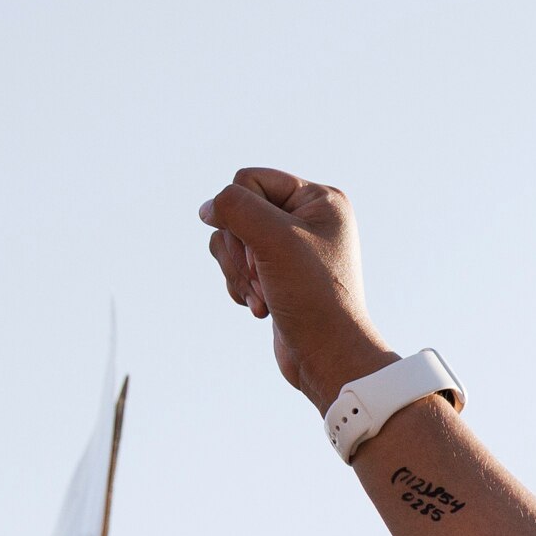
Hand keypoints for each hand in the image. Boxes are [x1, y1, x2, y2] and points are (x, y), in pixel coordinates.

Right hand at [198, 170, 397, 409]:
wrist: (328, 355)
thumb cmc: (312, 296)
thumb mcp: (273, 239)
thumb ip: (234, 208)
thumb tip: (208, 208)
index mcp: (319, 199)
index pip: (249, 180)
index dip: (241, 212)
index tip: (259, 248)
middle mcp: (307, 218)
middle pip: (237, 212)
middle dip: (239, 250)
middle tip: (261, 276)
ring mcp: (290, 247)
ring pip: (231, 241)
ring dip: (237, 273)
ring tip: (262, 298)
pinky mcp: (276, 273)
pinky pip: (236, 265)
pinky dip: (240, 286)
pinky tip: (261, 308)